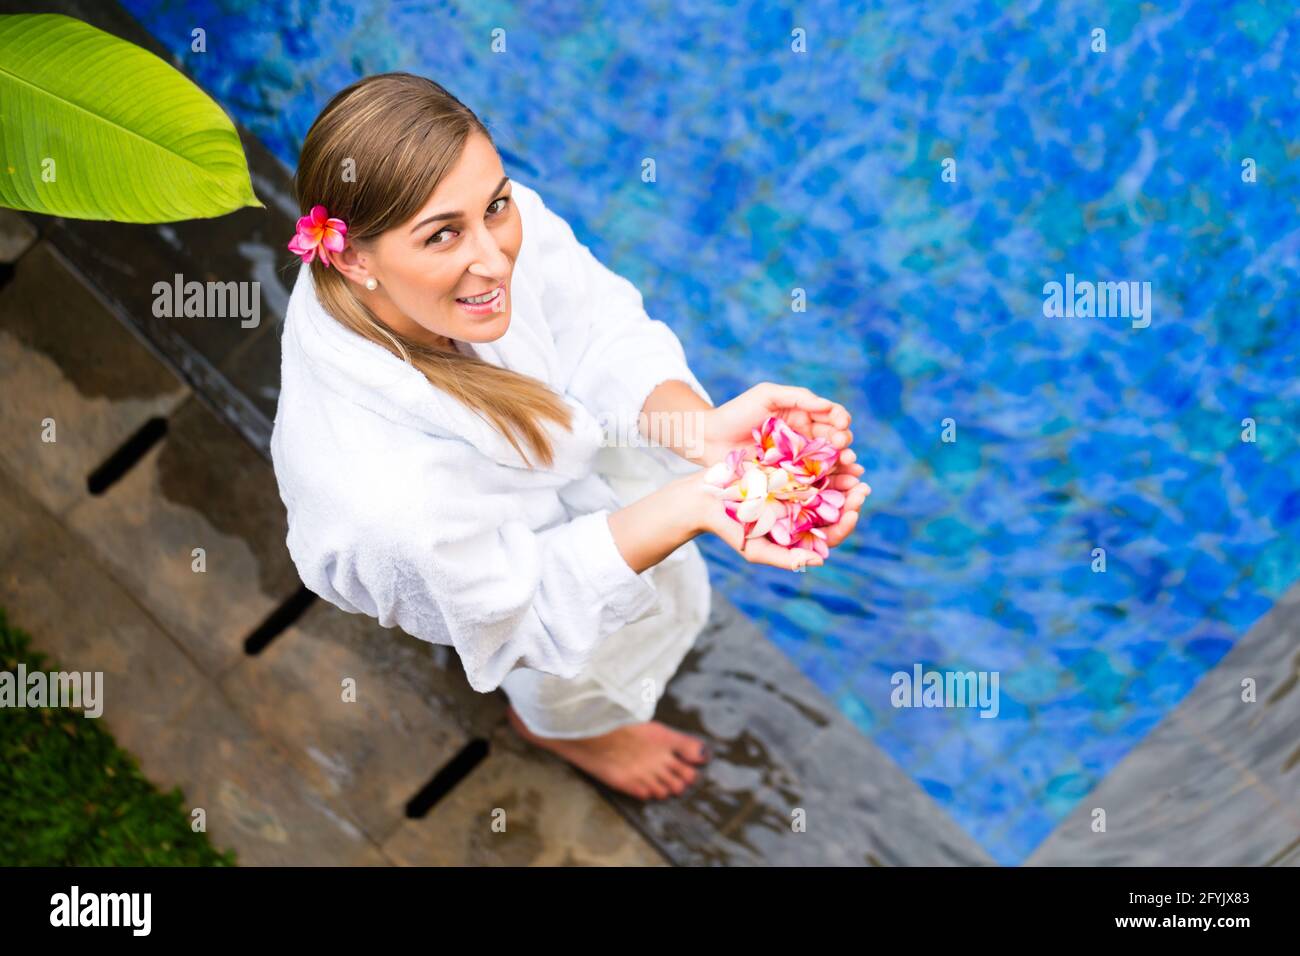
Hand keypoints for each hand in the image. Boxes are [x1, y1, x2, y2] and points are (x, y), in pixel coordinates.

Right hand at [680, 465, 870, 571]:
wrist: (706, 498)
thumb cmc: (729, 529)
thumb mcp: (755, 550)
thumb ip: (785, 559)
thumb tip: (820, 561)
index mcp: (797, 534)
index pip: (829, 534)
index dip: (845, 524)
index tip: (853, 511)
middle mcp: (800, 513)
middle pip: (833, 508)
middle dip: (850, 498)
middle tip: (862, 487)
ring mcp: (794, 491)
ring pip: (826, 484)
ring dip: (842, 476)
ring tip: (852, 464)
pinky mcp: (786, 470)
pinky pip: (809, 463)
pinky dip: (823, 457)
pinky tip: (833, 449)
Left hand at [695, 379, 868, 523]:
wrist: (709, 438)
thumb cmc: (736, 412)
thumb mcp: (767, 395)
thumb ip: (798, 397)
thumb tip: (828, 405)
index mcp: (803, 416)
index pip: (831, 417)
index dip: (840, 421)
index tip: (841, 425)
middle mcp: (804, 438)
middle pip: (834, 441)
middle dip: (844, 443)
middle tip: (843, 448)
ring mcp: (797, 459)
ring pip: (828, 462)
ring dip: (843, 464)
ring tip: (850, 466)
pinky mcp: (787, 478)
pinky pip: (812, 480)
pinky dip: (829, 482)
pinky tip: (841, 484)